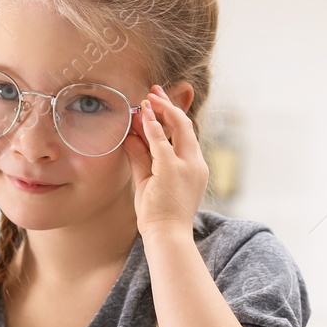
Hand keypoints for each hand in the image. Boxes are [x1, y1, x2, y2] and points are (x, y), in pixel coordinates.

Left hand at [122, 85, 208, 238]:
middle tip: (154, 91)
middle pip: (185, 126)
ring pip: (178, 128)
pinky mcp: (172, 169)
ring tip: (147, 97)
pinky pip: (162, 141)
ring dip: (161, 110)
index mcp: (194, 167)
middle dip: (169, 106)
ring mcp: (186, 166)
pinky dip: (153, 125)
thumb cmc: (159, 214)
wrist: (167, 236)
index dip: (171, 116)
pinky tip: (144, 113)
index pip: (185, 135)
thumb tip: (130, 135)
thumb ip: (141, 156)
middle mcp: (195, 164)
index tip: (158, 102)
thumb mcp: (148, 180)